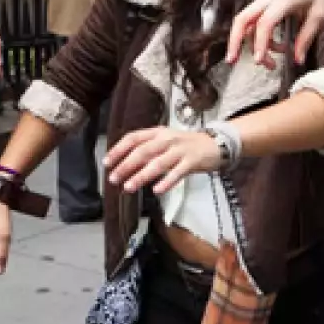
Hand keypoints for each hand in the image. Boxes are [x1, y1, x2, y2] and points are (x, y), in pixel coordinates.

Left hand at [105, 127, 221, 193]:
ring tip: (129, 187)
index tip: (107, 163)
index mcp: (158, 133)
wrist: (215, 144)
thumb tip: (126, 165)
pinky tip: (157, 190)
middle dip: (126, 165)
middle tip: (114, 178)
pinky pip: (177, 172)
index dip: (118, 150)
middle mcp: (167, 139)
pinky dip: (166, 181)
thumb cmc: (186, 145)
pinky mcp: (192, 161)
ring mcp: (180, 150)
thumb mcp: (166, 141)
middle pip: (143, 151)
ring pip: (157, 163)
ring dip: (141, 175)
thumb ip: (148, 150)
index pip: (133, 138)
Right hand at [227, 0, 323, 66]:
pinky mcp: (261, 4)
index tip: (258, 60)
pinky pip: (253, 22)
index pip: (265, 22)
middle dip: (234, 41)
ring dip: (251, 45)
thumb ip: (306, 37)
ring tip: (268, 63)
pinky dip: (259, 38)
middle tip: (232, 61)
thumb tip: (297, 59)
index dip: (260, 42)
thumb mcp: (318, 15)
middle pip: (242, 19)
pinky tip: (273, 48)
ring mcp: (261, 1)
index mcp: (283, 0)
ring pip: (245, 22)